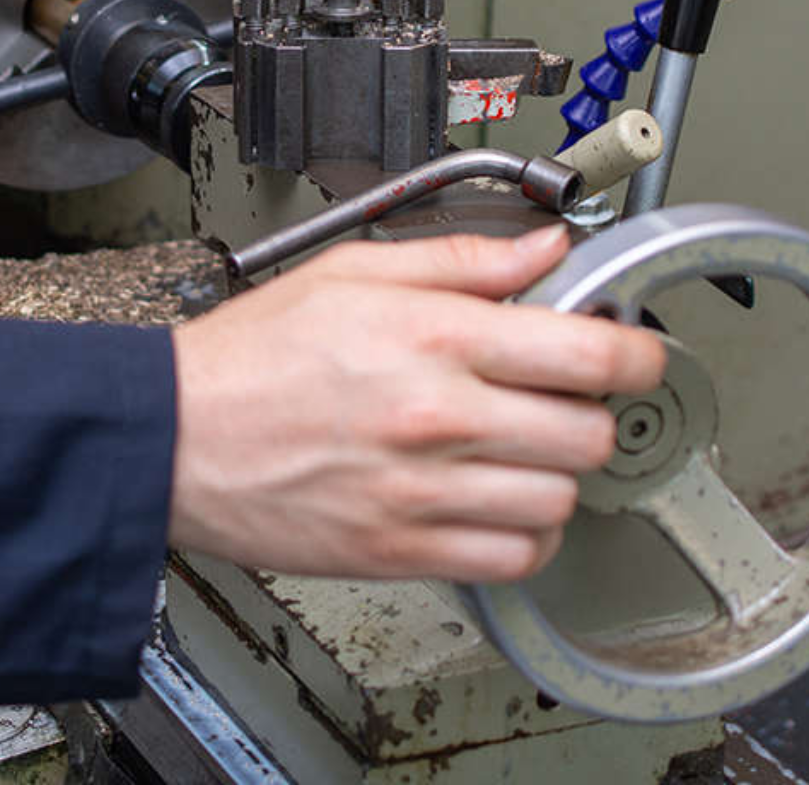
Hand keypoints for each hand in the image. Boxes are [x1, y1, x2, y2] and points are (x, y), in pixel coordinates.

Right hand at [169, 225, 667, 582]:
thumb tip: (546, 248)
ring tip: (524, 451)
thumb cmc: (252, 357)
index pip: (590, 351)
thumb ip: (464, 260)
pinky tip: (499, 504)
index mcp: (435, 338)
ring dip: (558, 476)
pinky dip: (524, 536)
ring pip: (560, 501)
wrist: (170, 438)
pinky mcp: (401, 552)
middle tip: (566, 398)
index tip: (637, 352)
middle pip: (590, 433)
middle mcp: (439, 417)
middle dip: (593, 412)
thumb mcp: (354, 273)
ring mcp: (423, 493)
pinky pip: (513, 559)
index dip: (638, 352)